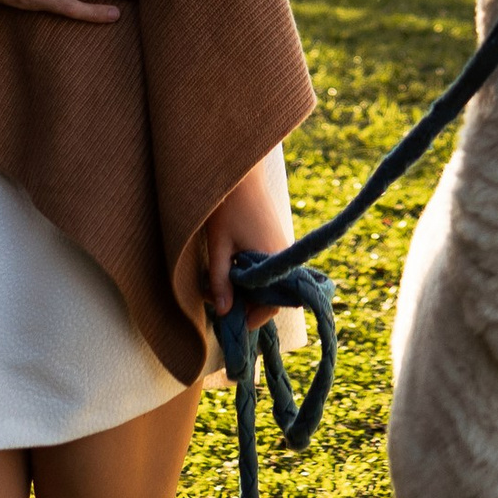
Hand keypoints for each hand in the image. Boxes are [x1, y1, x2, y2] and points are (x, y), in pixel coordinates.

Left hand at [198, 169, 304, 354]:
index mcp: (274, 261)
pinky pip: (266, 268)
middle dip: (244, 303)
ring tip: (213, 282)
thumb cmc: (227, 208)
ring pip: (266, 281)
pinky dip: (248, 274)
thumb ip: (221, 282)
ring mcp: (281, 246)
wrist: (239, 174)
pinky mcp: (275, 239)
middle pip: (269, 295)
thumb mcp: (218, 248)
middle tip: (215, 300)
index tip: (230, 324)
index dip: (251, 318)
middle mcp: (284, 256)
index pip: (271, 304)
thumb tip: (223, 314)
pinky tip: (226, 267)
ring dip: (244, 288)